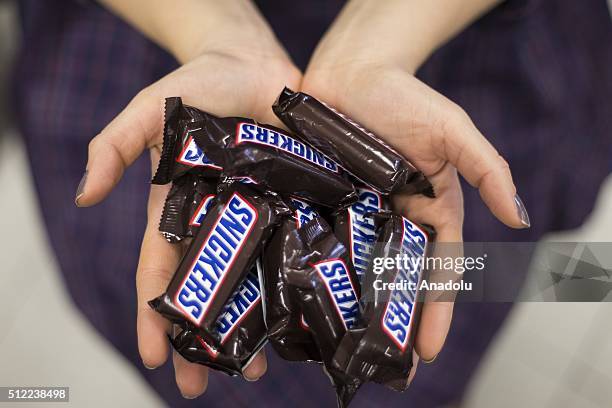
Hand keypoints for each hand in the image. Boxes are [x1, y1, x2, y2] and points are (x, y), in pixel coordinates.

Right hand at [75, 43, 299, 396]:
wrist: (257, 65)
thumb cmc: (200, 83)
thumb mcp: (151, 111)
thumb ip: (115, 146)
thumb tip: (85, 197)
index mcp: (179, 207)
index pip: (161, 268)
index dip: (156, 312)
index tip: (154, 356)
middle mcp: (219, 220)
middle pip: (208, 289)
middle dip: (203, 337)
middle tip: (204, 385)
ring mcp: (257, 215)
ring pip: (252, 280)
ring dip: (251, 326)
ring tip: (259, 371)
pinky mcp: (294, 202)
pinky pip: (293, 247)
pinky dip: (293, 283)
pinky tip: (299, 318)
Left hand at [303, 51, 527, 377]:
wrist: (351, 71)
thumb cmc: (405, 98)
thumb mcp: (453, 132)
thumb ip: (488, 171)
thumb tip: (519, 218)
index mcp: (430, 207)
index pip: (436, 269)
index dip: (434, 310)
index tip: (425, 352)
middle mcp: (394, 216)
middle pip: (396, 277)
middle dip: (395, 320)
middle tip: (385, 367)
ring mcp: (356, 211)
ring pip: (359, 266)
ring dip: (357, 303)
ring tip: (347, 345)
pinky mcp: (323, 200)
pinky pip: (325, 239)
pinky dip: (324, 268)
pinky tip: (314, 298)